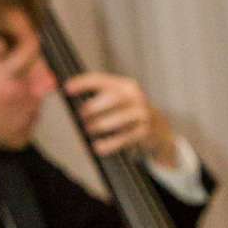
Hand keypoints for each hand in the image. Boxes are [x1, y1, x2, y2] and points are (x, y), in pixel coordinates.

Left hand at [64, 71, 179, 166]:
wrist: (160, 129)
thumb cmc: (130, 113)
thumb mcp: (119, 99)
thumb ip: (100, 95)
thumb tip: (71, 97)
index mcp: (126, 85)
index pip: (101, 79)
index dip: (82, 83)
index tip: (67, 89)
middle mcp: (136, 97)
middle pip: (112, 98)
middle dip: (93, 107)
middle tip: (81, 116)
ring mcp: (142, 114)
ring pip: (119, 118)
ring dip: (100, 125)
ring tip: (88, 130)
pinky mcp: (145, 132)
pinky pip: (125, 138)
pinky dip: (110, 143)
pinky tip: (99, 147)